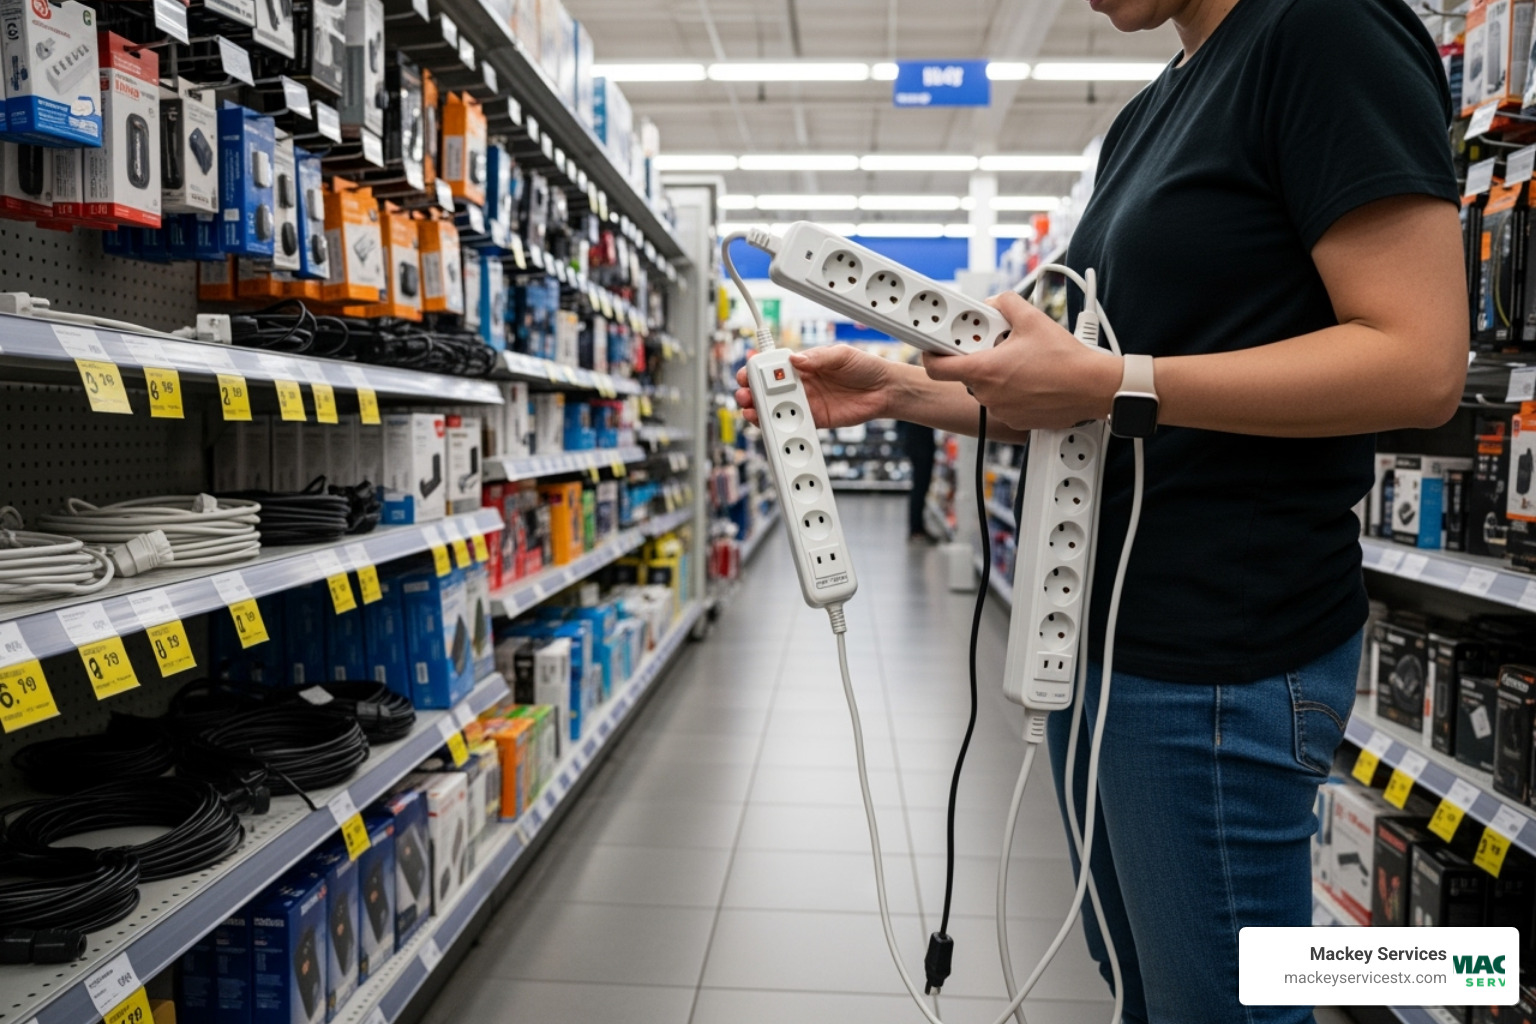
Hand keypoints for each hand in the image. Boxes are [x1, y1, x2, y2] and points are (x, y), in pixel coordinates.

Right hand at [735, 344, 895, 428]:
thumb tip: (796, 358)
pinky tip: (771, 425)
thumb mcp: (841, 355)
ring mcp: (807, 403)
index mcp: (804, 365)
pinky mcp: (815, 420)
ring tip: (751, 410)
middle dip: (752, 391)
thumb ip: (818, 358)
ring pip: (776, 407)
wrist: (885, 390)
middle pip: (769, 389)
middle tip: (745, 394)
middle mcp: (802, 384)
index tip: (748, 371)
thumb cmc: (865, 367)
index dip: (759, 369)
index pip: (775, 366)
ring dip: (760, 410)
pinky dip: (780, 426)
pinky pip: (793, 424)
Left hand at [921, 292, 1123, 431]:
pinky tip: (1032, 378)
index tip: (935, 346)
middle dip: (979, 357)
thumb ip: (1006, 303)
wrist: (1092, 388)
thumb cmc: (1066, 360)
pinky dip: (1012, 390)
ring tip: (1023, 362)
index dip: (931, 355)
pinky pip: (1004, 402)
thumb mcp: (1032, 319)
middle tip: (999, 345)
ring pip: (987, 388)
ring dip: (997, 374)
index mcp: (984, 370)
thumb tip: (995, 302)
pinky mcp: (1015, 420)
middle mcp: (988, 395)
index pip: (936, 368)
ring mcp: (1001, 410)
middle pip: (967, 374)